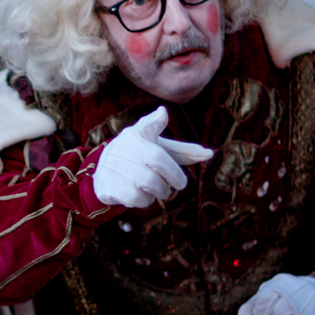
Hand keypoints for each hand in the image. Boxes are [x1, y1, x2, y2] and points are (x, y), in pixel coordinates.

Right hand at [92, 107, 213, 207]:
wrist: (105, 172)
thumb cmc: (141, 158)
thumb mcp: (160, 150)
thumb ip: (183, 152)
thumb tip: (209, 154)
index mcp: (139, 135)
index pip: (147, 125)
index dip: (155, 120)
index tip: (163, 114)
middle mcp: (125, 146)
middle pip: (158, 161)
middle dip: (173, 177)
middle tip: (174, 184)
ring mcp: (114, 165)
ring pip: (149, 183)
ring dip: (159, 191)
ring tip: (154, 188)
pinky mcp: (107, 184)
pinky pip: (136, 198)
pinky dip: (144, 200)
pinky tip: (139, 193)